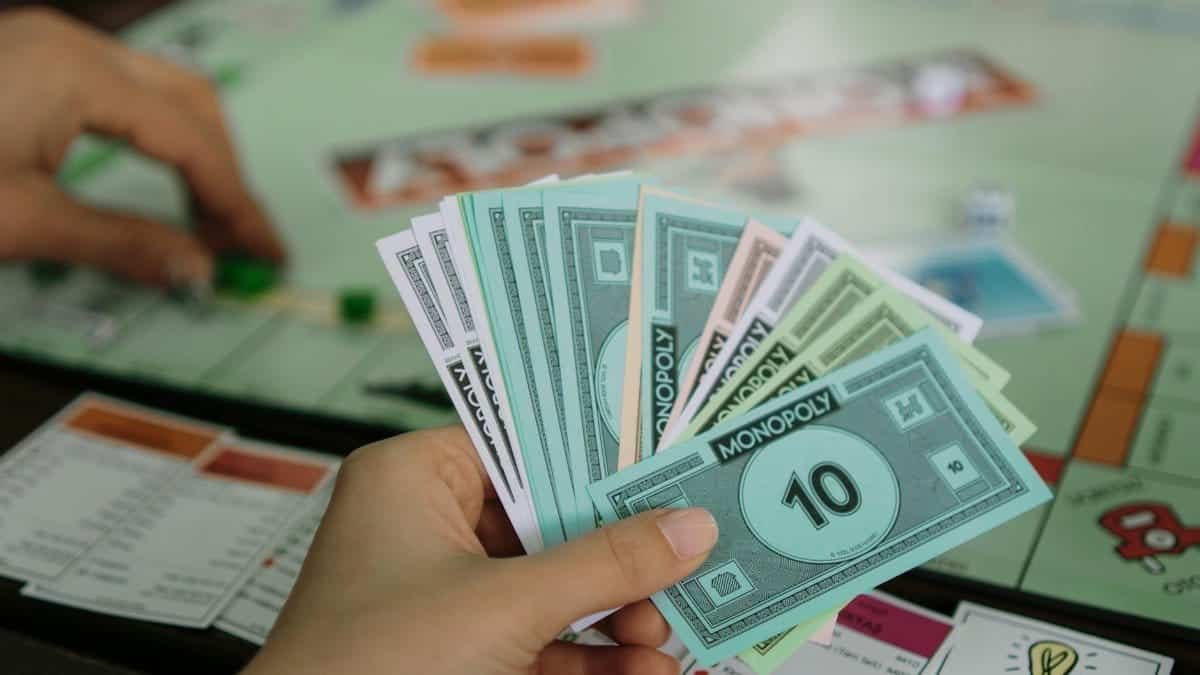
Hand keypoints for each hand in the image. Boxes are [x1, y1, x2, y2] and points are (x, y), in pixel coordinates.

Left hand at [0, 8, 283, 286]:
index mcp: (72, 71)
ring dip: (198, 153)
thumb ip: (119, 243)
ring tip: (208, 218)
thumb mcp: (20, 221)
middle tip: (239, 239)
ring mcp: (50, 47)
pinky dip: (158, 138)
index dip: (237, 202)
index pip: (191, 141)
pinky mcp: (33, 62)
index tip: (263, 249)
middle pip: (192, 103)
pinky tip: (165, 178)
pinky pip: (124, 91)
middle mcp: (67, 45)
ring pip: (164, 91)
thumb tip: (194, 266)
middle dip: (227, 174)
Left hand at [243, 427, 718, 674]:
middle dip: (620, 557)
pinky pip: (538, 640)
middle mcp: (425, 528)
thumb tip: (687, 529)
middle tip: (684, 563)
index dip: (600, 459)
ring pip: (550, 587)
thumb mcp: (505, 606)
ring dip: (615, 615)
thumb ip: (605, 565)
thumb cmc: (370, 667)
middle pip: (549, 522)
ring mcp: (442, 597)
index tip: (670, 469)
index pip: (525, 444)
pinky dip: (590, 658)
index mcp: (413, 480)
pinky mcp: (457, 654)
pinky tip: (642, 669)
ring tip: (668, 633)